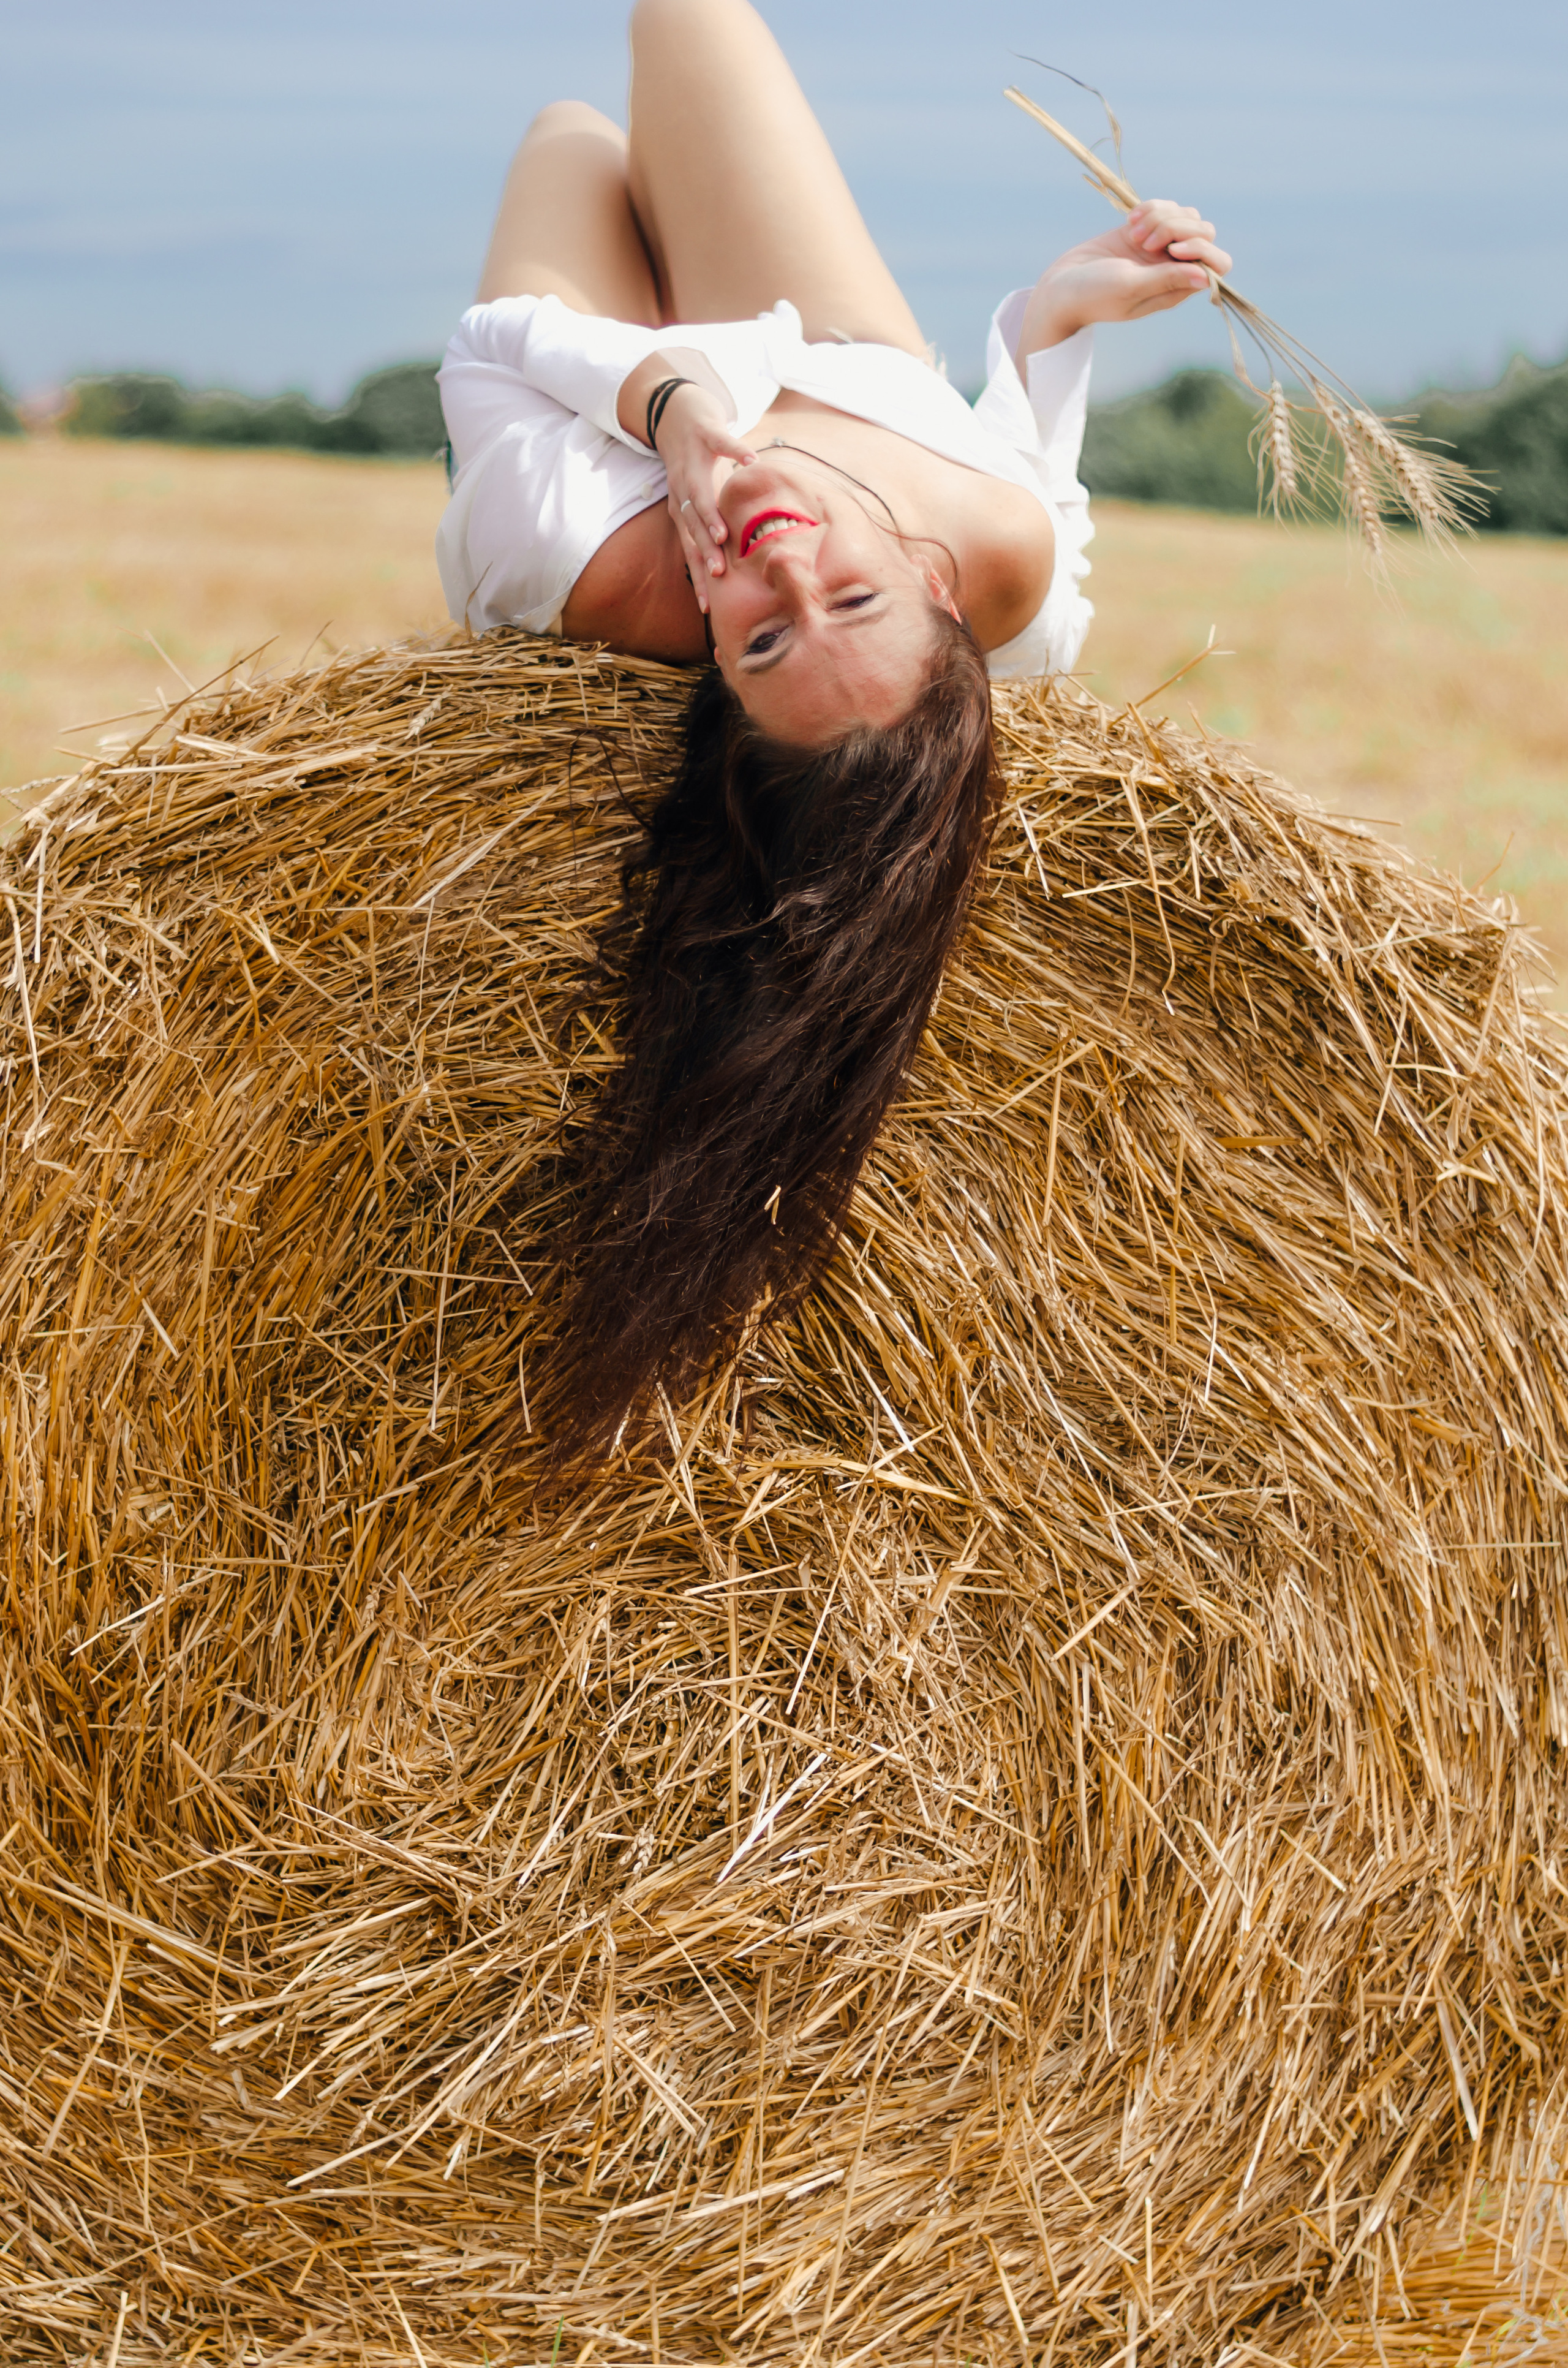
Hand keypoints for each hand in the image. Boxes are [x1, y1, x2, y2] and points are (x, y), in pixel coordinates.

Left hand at [654, 385, 755, 604]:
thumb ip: (709, 528)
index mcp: (681, 509)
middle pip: (693, 527)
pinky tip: (751, 460)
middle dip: (704, 554)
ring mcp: (692, 462)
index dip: (697, 578)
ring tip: (724, 536)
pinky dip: (736, 451)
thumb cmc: (694, 463)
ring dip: (711, 515)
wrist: (676, 413)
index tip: (706, 608)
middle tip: (718, 577)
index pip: (689, 549)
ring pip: (701, 493)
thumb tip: (728, 563)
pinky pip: (723, 442)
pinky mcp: (705, 433)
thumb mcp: (698, 499)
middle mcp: (682, 490)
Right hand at [1016, 200, 1232, 362]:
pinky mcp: (1146, 229)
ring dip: (1162, 216)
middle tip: (1146, 242)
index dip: (1204, 249)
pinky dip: (1150, 208)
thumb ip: (1168, 281)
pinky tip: (1129, 223)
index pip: (1216, 264)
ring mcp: (1161, 247)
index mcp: (1177, 288)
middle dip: (1179, 228)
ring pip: (1186, 215)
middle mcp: (1175, 267)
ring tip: (1135, 234)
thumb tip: (1207, 278)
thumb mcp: (1131, 288)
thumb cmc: (1095, 295)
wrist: (1062, 285)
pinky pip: (1165, 206)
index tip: (1175, 249)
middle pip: (1204, 232)